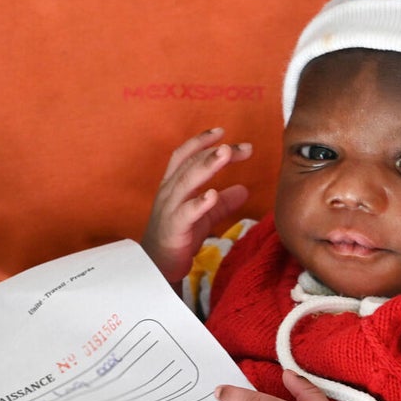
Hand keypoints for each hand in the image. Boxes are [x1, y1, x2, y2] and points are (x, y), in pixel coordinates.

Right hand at [141, 128, 249, 281]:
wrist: (155, 267)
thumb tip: (245, 189)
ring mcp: (169, 209)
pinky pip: (185, 213)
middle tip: (235, 145)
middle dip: (212, 152)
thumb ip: (222, 203)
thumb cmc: (178, 237)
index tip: (222, 132)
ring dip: (207, 165)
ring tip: (226, 154)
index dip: (201, 142)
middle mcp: (169, 192)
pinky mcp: (173, 229)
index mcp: (174, 186)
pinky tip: (213, 195)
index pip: (185, 156)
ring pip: (186, 182)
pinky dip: (199, 202)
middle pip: (189, 164)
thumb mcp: (204, 217)